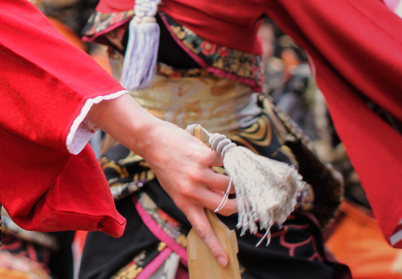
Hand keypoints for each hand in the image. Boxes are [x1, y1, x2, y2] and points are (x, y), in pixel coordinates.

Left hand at [141, 121, 237, 257]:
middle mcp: (191, 191)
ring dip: (237, 181)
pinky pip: (226, 162)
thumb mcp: (175, 188)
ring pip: (230, 184)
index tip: (225, 261)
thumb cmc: (164, 165)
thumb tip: (220, 201)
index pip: (202, 229)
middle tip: (249, 201)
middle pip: (226, 207)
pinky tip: (223, 155)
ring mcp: (198, 174)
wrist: (151, 139)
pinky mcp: (203, 157)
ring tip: (237, 174)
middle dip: (242, 206)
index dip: (215, 246)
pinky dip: (229, 160)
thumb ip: (194, 198)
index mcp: (184, 203)